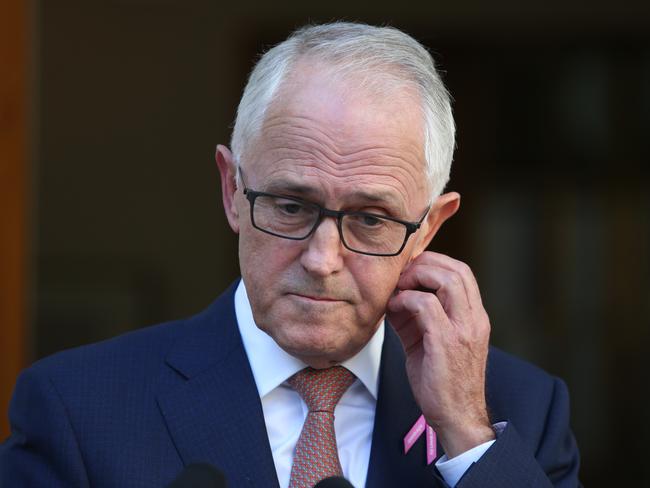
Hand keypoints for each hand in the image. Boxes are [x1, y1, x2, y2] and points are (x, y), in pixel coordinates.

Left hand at [387, 251, 494, 457]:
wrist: (457, 417)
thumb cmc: (443, 382)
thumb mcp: (432, 342)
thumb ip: (417, 317)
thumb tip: (394, 297)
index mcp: (475, 317)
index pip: (462, 273)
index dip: (435, 263)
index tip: (410, 270)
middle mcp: (474, 319)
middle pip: (457, 269)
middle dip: (425, 264)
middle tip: (402, 275)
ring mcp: (463, 330)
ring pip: (447, 279)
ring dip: (417, 276)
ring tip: (399, 287)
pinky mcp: (446, 342)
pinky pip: (425, 304)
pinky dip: (406, 299)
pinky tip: (394, 307)